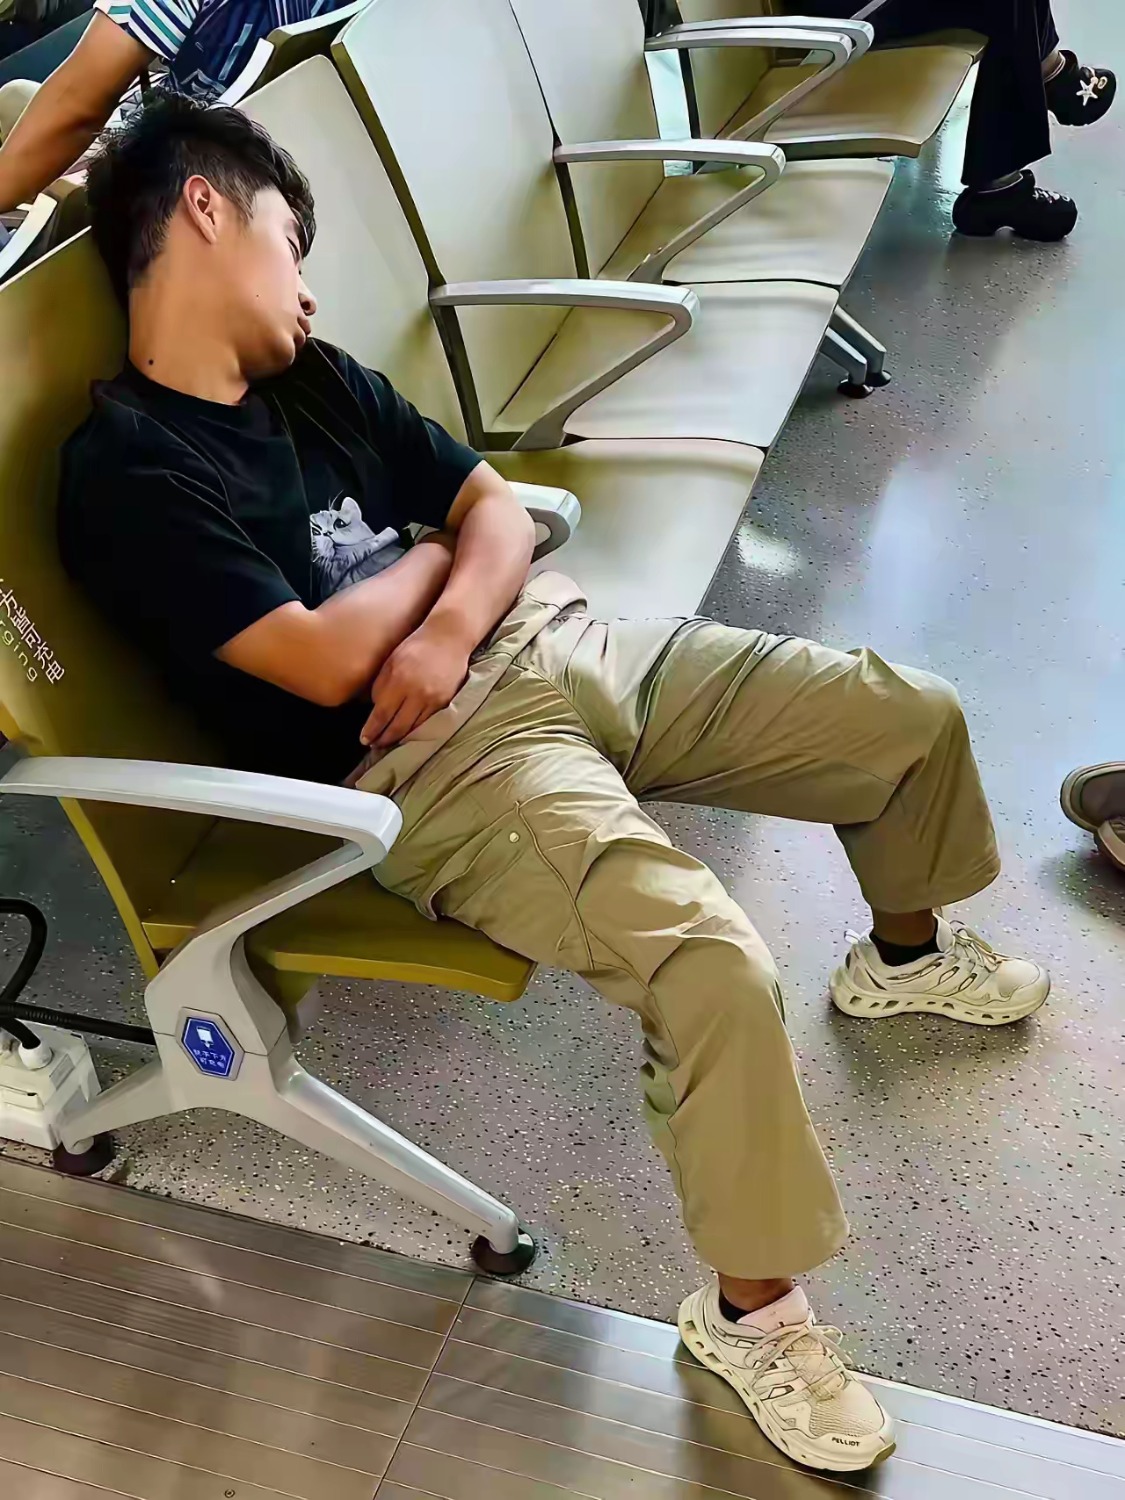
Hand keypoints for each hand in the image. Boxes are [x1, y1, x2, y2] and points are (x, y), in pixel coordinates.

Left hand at [360, 618, 471, 748]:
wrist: (449, 637)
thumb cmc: (416, 645)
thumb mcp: (391, 660)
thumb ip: (381, 685)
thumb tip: (375, 707)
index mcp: (399, 680)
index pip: (381, 714)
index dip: (372, 729)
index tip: (364, 738)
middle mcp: (416, 693)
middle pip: (397, 726)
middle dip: (384, 738)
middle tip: (374, 745)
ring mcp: (433, 699)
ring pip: (413, 728)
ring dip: (399, 737)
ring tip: (389, 741)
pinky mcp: (445, 702)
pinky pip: (427, 722)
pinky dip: (415, 730)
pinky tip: (407, 732)